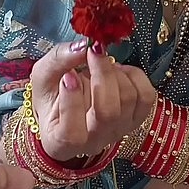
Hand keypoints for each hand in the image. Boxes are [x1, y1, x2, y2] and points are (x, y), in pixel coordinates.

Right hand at [29, 40, 155, 161]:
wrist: (67, 108)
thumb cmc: (51, 97)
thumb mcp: (43, 77)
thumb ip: (58, 61)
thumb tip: (81, 46)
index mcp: (61, 141)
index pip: (72, 134)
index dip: (72, 103)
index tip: (68, 76)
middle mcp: (94, 142)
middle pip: (108, 112)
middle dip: (102, 75)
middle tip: (93, 52)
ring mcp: (118, 131)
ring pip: (128, 100)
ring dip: (115, 72)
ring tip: (100, 63)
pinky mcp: (136, 119)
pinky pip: (146, 96)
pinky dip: (134, 75)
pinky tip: (118, 70)